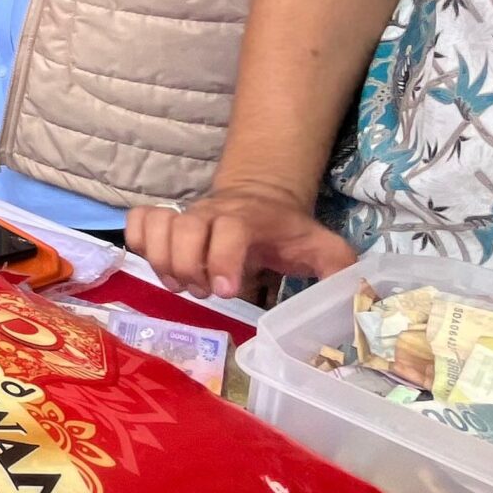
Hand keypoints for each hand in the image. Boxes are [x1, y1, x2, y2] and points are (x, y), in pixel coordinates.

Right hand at [125, 182, 355, 300]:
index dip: (221, 258)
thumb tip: (356, 296)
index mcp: (250, 219)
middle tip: (204, 292)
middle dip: (188, 267)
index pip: (229, 229)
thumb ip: (340, 268)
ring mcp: (185, 215)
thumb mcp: (322, 247)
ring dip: (162, 262)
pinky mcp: (166, 220)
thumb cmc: (289, 232)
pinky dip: (138, 244)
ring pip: (156, 227)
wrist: (262, 196)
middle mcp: (212, 213)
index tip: (223, 290)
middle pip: (183, 229)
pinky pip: (137, 222)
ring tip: (183, 284)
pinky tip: (160, 265)